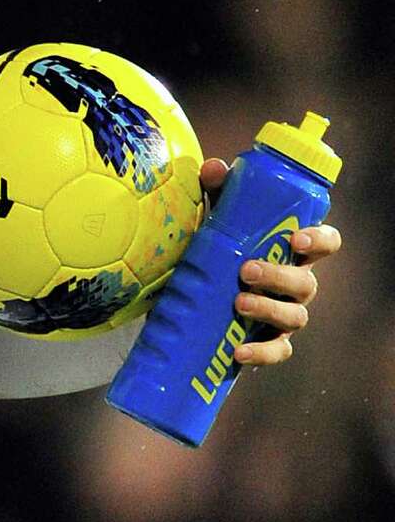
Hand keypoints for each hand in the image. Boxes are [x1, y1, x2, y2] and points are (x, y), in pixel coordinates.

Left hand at [199, 157, 341, 365]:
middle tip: (247, 270)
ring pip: (295, 316)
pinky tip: (237, 352)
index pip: (326, 242)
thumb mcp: (217, 216)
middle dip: (280, 276)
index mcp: (293, 250)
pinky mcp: (269, 342)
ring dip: (268, 309)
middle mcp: (297, 283)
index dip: (320, 240)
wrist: (194, 293)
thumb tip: (214, 168)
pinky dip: (260, 353)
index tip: (296, 238)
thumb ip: (219, 191)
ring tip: (238, 302)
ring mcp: (286, 315)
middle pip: (306, 282)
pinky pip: (277, 352)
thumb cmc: (220, 246)